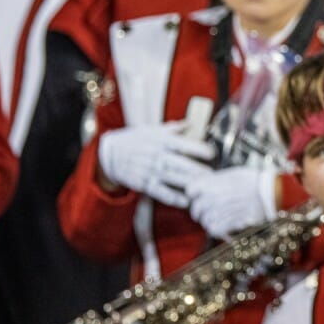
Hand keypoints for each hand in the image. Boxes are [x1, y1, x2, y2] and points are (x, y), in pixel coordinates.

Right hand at [98, 122, 214, 207]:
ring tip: (205, 188)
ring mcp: (150, 171)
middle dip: (198, 170)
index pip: (183, 144)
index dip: (199, 149)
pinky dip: (174, 198)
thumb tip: (190, 122)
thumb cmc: (134, 139)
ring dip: (190, 184)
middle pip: (181, 164)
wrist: (109, 154)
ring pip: (173, 179)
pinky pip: (161, 193)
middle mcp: (156, 156)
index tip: (212, 153)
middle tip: (214, 174)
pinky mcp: (144, 184)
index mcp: (161, 141)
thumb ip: (172, 128)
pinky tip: (187, 201)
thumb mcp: (151, 130)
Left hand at [185, 166, 277, 238]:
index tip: (199, 195)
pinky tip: (222, 226)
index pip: (190, 190)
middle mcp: (212, 198)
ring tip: (218, 218)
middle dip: (199, 210)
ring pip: (204, 221)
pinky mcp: (229, 224)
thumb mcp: (233, 172)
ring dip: (209, 221)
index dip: (195, 193)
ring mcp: (220, 212)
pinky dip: (217, 230)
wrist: (271, 192)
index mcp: (212, 183)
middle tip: (205, 211)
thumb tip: (206, 184)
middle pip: (195, 208)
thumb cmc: (255, 180)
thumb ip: (216, 179)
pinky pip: (214, 230)